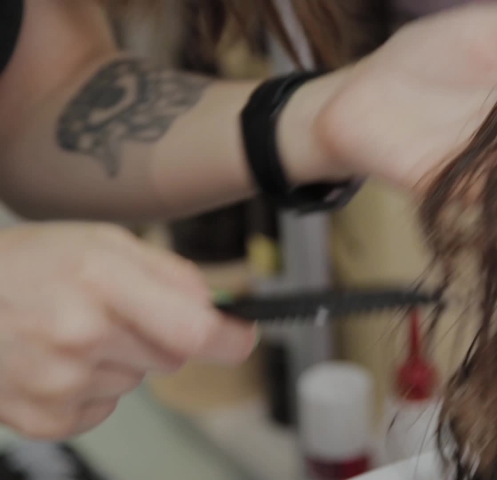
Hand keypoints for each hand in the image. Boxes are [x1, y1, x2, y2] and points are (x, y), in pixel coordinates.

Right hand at [0, 223, 255, 439]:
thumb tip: (216, 305)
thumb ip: (168, 272)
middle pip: (172, 356)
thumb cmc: (25, 266)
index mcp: (100, 281)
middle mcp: (80, 334)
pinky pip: (104, 409)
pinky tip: (55, 361)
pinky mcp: (43, 417)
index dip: (230, 338)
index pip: (194, 330)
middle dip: (160, 336)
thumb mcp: (101, 242)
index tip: (242, 336)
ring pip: (136, 381)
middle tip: (114, 313)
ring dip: (119, 361)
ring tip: (70, 332)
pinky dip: (90, 390)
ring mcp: (59, 382)